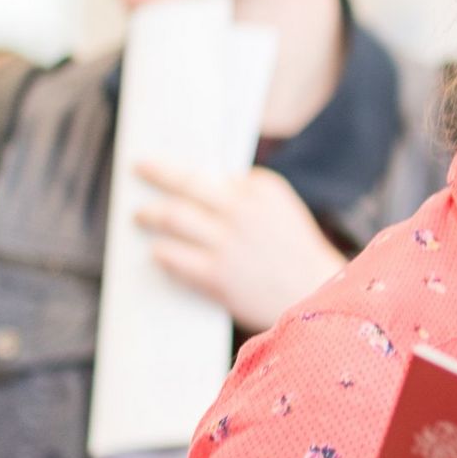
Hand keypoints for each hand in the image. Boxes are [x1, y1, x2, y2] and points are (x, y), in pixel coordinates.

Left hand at [132, 163, 343, 331]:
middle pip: (185, 183)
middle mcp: (243, 210)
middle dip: (157, 173)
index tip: (164, 160)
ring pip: (172, 216)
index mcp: (263, 189)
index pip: (212, 170)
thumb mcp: (282, 211)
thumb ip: (247, 196)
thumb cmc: (296, 254)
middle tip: (140, 169)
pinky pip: (172, 257)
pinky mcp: (216, 275)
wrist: (316, 297)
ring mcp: (228, 243)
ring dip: (150, 214)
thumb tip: (201, 185)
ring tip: (141, 215)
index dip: (183, 166)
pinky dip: (160, 251)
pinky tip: (156, 251)